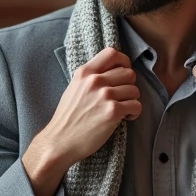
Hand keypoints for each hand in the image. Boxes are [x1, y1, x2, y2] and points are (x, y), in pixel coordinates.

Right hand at [23, 48, 139, 195]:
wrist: (60, 141)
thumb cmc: (67, 118)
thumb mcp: (73, 88)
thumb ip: (90, 78)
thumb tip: (112, 71)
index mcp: (85, 72)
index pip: (112, 53)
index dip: (124, 62)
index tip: (123, 73)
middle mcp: (95, 80)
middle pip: (128, 73)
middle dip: (129, 86)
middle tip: (122, 97)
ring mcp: (104, 95)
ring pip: (134, 90)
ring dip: (131, 101)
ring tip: (122, 109)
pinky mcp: (112, 111)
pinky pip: (136, 105)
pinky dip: (134, 113)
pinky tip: (125, 118)